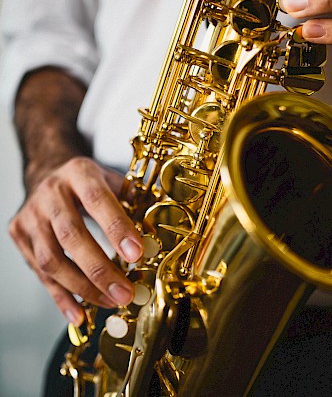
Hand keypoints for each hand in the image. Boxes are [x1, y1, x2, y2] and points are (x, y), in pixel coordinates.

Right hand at [9, 156, 142, 325]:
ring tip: (110, 302)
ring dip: (83, 288)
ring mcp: (31, 216)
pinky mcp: (20, 236)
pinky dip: (62, 297)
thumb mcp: (113, 180)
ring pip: (51, 260)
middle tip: (125, 292)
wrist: (48, 174)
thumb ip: (134, 203)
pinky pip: (40, 273)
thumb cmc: (87, 182)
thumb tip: (155, 238)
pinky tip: (79, 313)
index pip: (98, 201)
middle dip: (100, 269)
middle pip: (71, 236)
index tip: (136, 255)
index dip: (116, 229)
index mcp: (79, 173)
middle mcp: (51, 193)